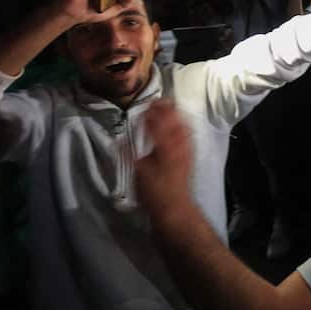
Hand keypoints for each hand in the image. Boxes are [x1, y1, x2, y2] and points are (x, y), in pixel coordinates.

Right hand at [135, 99, 195, 224]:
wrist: (175, 208)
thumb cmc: (153, 193)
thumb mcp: (137, 174)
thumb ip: (130, 154)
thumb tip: (120, 139)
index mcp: (163, 148)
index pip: (157, 124)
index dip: (151, 113)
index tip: (145, 105)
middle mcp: (178, 146)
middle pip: (175, 122)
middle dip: (167, 109)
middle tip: (159, 100)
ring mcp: (187, 151)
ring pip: (184, 127)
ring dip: (177, 115)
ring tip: (169, 107)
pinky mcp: (190, 158)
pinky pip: (189, 137)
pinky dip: (184, 126)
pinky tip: (181, 125)